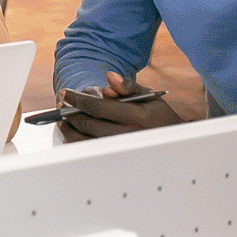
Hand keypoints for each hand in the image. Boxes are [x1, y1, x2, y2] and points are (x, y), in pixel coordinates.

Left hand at [57, 71, 183, 142]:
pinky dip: (78, 142)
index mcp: (136, 116)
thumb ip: (128, 86)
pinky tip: (72, 134)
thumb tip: (109, 78)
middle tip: (62, 104)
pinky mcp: (118, 159)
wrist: (174, 141)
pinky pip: (92, 152)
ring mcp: (122, 149)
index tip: (64, 93)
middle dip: (71, 113)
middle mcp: (129, 134)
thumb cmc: (159, 116)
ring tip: (63, 119)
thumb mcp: (149, 96)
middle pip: (89, 124)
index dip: (78, 99)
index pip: (98, 107)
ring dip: (71, 129)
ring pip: (87, 140)